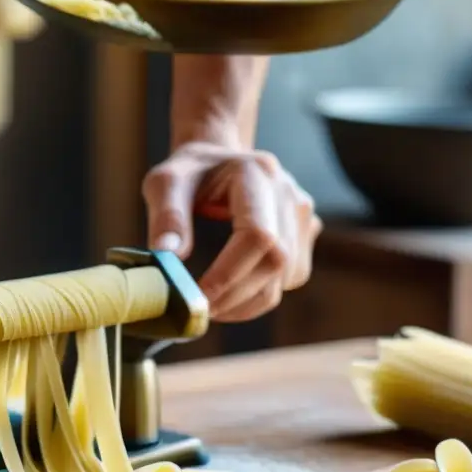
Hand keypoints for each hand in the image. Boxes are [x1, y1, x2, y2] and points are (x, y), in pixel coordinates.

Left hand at [143, 141, 321, 321]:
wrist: (217, 160)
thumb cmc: (189, 173)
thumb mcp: (165, 183)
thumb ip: (166, 217)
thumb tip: (168, 256)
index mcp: (256, 173)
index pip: (257, 235)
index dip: (230, 274)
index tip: (199, 296)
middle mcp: (289, 193)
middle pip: (276, 260)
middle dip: (237, 295)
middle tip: (201, 311)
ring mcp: (302, 214)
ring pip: (287, 276)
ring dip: (249, 302)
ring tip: (213, 306)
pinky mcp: (305, 234)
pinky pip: (292, 277)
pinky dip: (262, 295)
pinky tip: (233, 295)